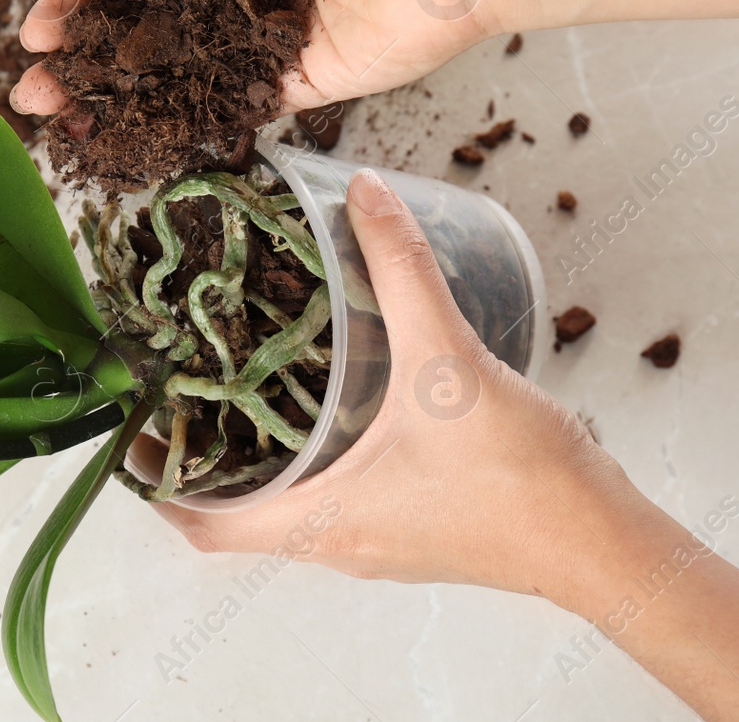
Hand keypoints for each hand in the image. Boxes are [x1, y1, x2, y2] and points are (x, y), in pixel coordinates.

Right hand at [10, 0, 520, 116]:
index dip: (79, 4)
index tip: (34, 37)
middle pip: (145, 31)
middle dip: (87, 62)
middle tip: (35, 96)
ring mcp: (262, 36)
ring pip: (178, 76)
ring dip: (122, 99)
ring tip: (70, 123)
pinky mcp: (297, 83)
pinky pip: (231, 110)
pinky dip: (184, 124)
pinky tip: (138, 142)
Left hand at [146, 169, 674, 608]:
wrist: (604, 542)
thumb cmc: (521, 479)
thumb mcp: (449, 362)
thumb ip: (402, 271)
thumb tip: (363, 195)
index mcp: (322, 521)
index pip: (202, 523)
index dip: (157, 479)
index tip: (134, 427)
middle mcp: (340, 544)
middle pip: (238, 513)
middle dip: (203, 455)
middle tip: (185, 384)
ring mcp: (379, 544)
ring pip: (290, 507)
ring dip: (260, 456)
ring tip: (250, 381)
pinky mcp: (416, 532)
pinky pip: (341, 501)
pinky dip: (317, 459)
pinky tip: (340, 403)